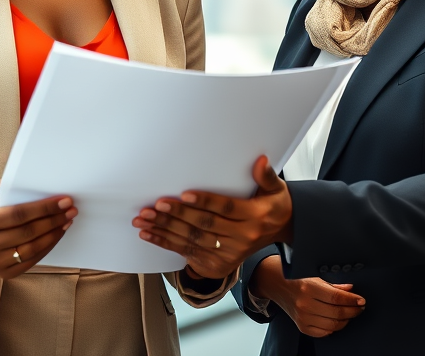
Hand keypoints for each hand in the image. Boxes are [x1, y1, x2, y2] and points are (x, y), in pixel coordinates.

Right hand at [0, 181, 76, 279]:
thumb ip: (10, 187)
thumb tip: (42, 184)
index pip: (20, 214)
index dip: (45, 208)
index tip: (64, 201)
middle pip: (29, 232)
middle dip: (54, 220)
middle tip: (71, 210)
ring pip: (32, 249)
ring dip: (54, 235)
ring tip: (66, 222)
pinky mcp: (3, 273)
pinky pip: (31, 261)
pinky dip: (47, 248)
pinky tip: (56, 235)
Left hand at [132, 156, 292, 278]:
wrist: (280, 231)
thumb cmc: (272, 205)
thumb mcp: (276, 189)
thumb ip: (267, 176)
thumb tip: (261, 161)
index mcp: (255, 217)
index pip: (226, 208)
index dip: (205, 201)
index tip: (184, 194)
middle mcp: (242, 238)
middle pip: (204, 225)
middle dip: (177, 215)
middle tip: (155, 205)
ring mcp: (229, 254)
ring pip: (192, 240)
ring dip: (166, 229)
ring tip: (145, 219)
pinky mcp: (217, 264)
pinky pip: (188, 253)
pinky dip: (166, 243)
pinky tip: (150, 234)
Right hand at [252, 255, 365, 336]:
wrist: (279, 286)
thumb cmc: (298, 279)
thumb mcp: (315, 275)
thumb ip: (334, 284)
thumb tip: (351, 289)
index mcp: (308, 287)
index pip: (336, 297)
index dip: (352, 300)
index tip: (361, 300)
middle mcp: (305, 304)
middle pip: (336, 312)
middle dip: (352, 311)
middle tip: (359, 307)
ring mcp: (303, 318)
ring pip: (333, 325)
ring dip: (345, 320)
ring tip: (350, 313)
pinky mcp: (302, 327)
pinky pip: (324, 333)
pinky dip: (334, 328)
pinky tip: (337, 320)